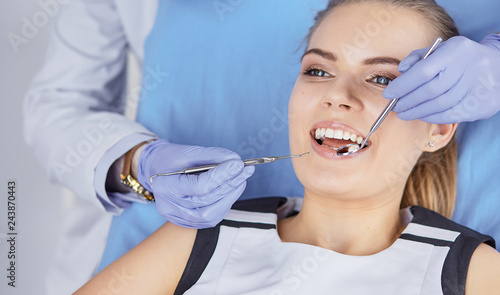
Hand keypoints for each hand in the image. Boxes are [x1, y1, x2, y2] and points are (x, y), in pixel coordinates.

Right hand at [137, 139, 254, 227]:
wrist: (156, 170)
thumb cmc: (171, 159)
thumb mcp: (187, 151)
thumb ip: (212, 155)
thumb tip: (235, 160)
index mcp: (165, 187)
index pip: (199, 186)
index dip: (221, 175)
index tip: (238, 163)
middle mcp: (170, 207)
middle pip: (207, 201)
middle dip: (230, 184)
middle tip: (246, 170)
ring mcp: (178, 218)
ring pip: (211, 214)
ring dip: (231, 195)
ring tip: (242, 178)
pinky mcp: (189, 222)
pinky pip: (212, 217)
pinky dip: (225, 203)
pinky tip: (233, 188)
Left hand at [383, 34, 499, 123]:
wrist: (499, 67)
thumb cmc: (461, 58)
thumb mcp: (442, 49)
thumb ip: (418, 57)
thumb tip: (400, 70)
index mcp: (455, 51)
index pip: (423, 71)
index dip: (402, 85)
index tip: (388, 93)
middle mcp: (468, 68)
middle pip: (430, 90)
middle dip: (407, 100)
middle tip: (394, 106)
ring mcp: (477, 88)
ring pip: (440, 105)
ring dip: (417, 111)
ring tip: (403, 113)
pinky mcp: (482, 105)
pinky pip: (451, 115)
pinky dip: (432, 117)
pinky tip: (421, 115)